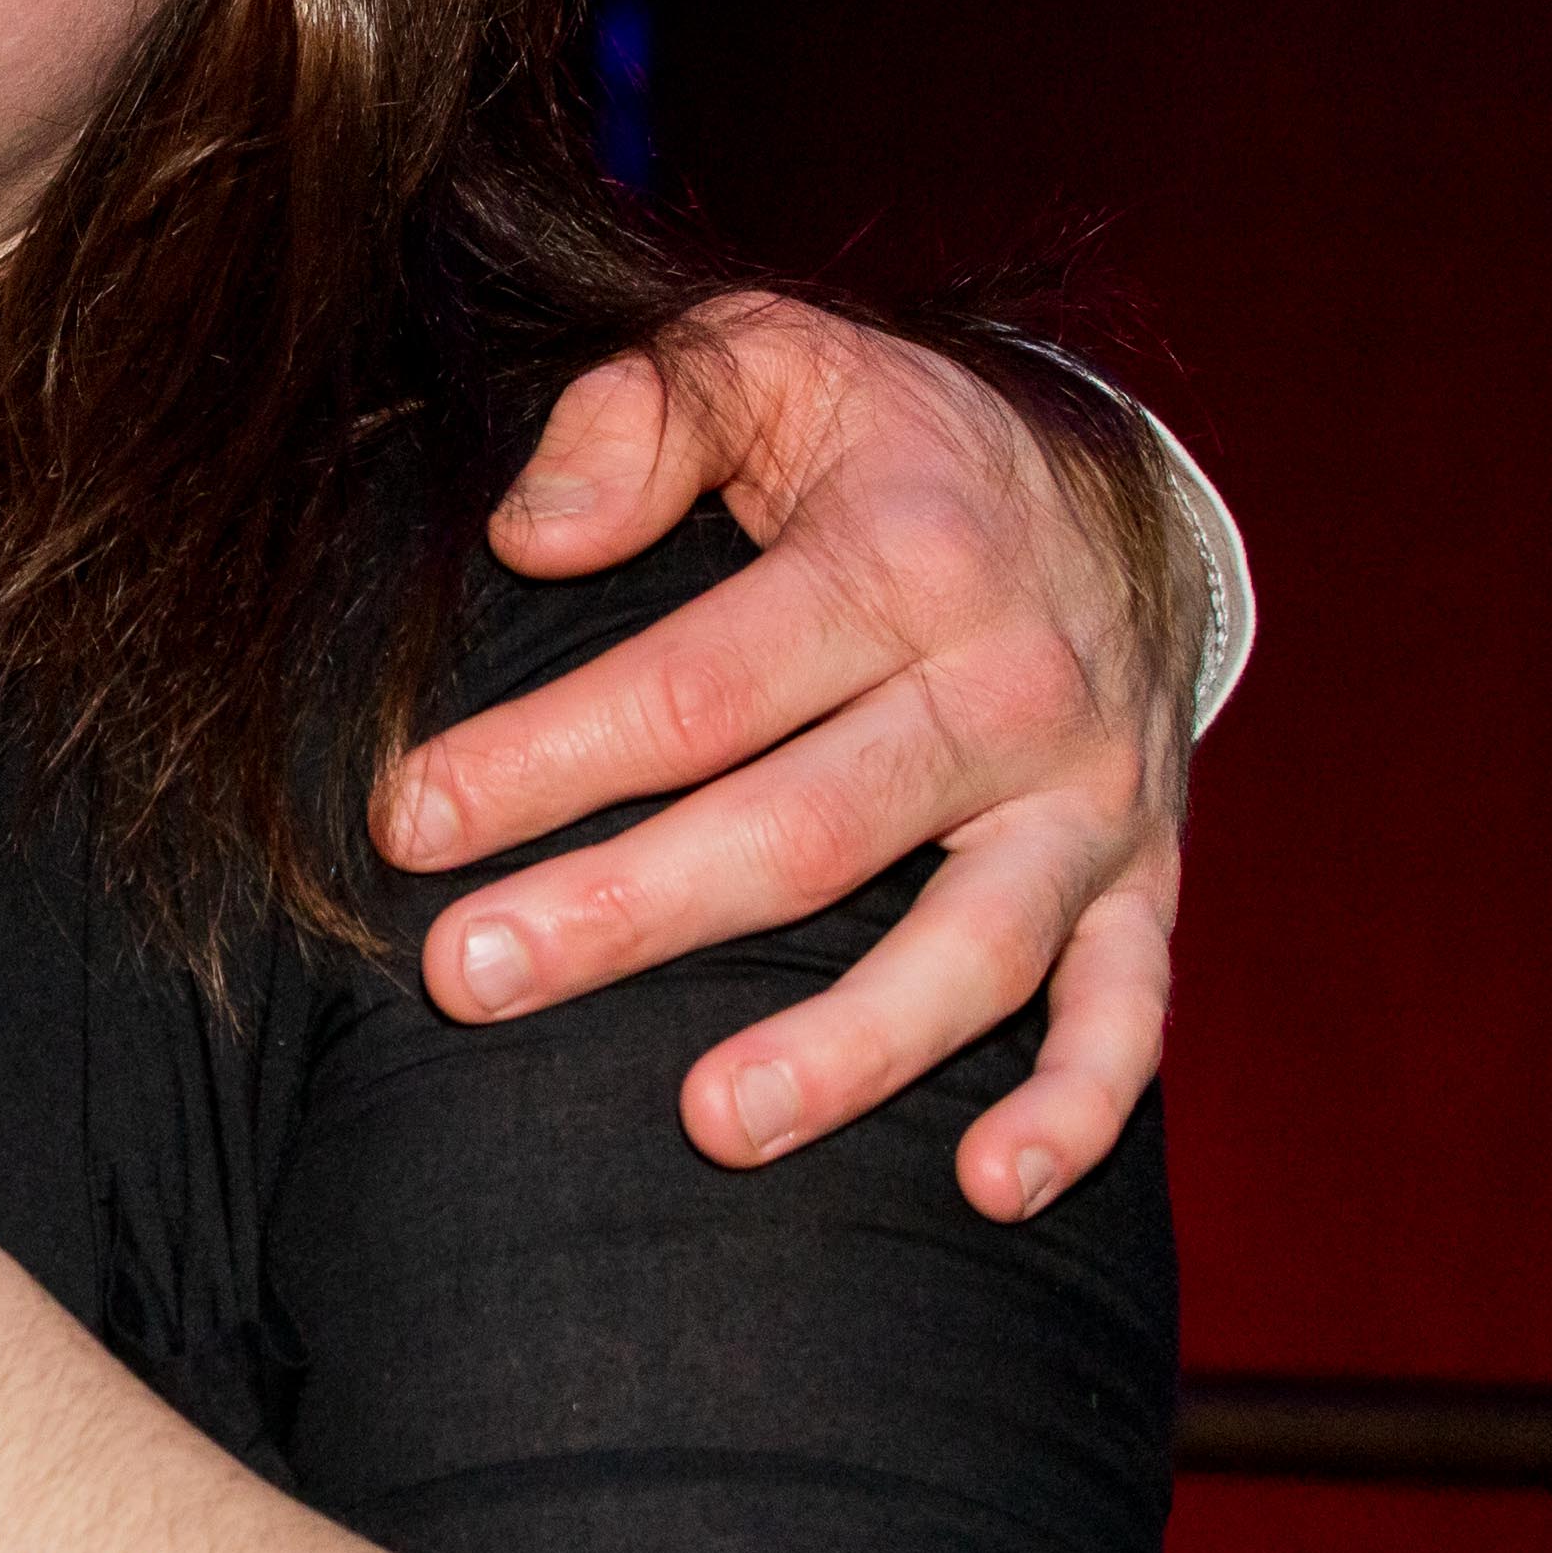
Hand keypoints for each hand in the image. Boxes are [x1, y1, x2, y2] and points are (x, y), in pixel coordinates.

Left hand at [371, 294, 1187, 1222]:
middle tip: (469, 981)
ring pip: (970, 945)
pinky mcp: (1146, 881)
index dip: (545, 755)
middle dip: (628, 913)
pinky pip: (1129, 1011)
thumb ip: (634, 420)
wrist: (1118, 489)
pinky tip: (990, 1192)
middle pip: (802, 827)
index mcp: (902, 556)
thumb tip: (528, 536)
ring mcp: (1088, 799)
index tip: (405, 821)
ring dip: (849, 1049)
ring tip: (711, 1126)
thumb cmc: (883, 439)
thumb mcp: (767, 360)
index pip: (696, 682)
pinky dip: (1079, 1108)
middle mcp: (1007, 685)